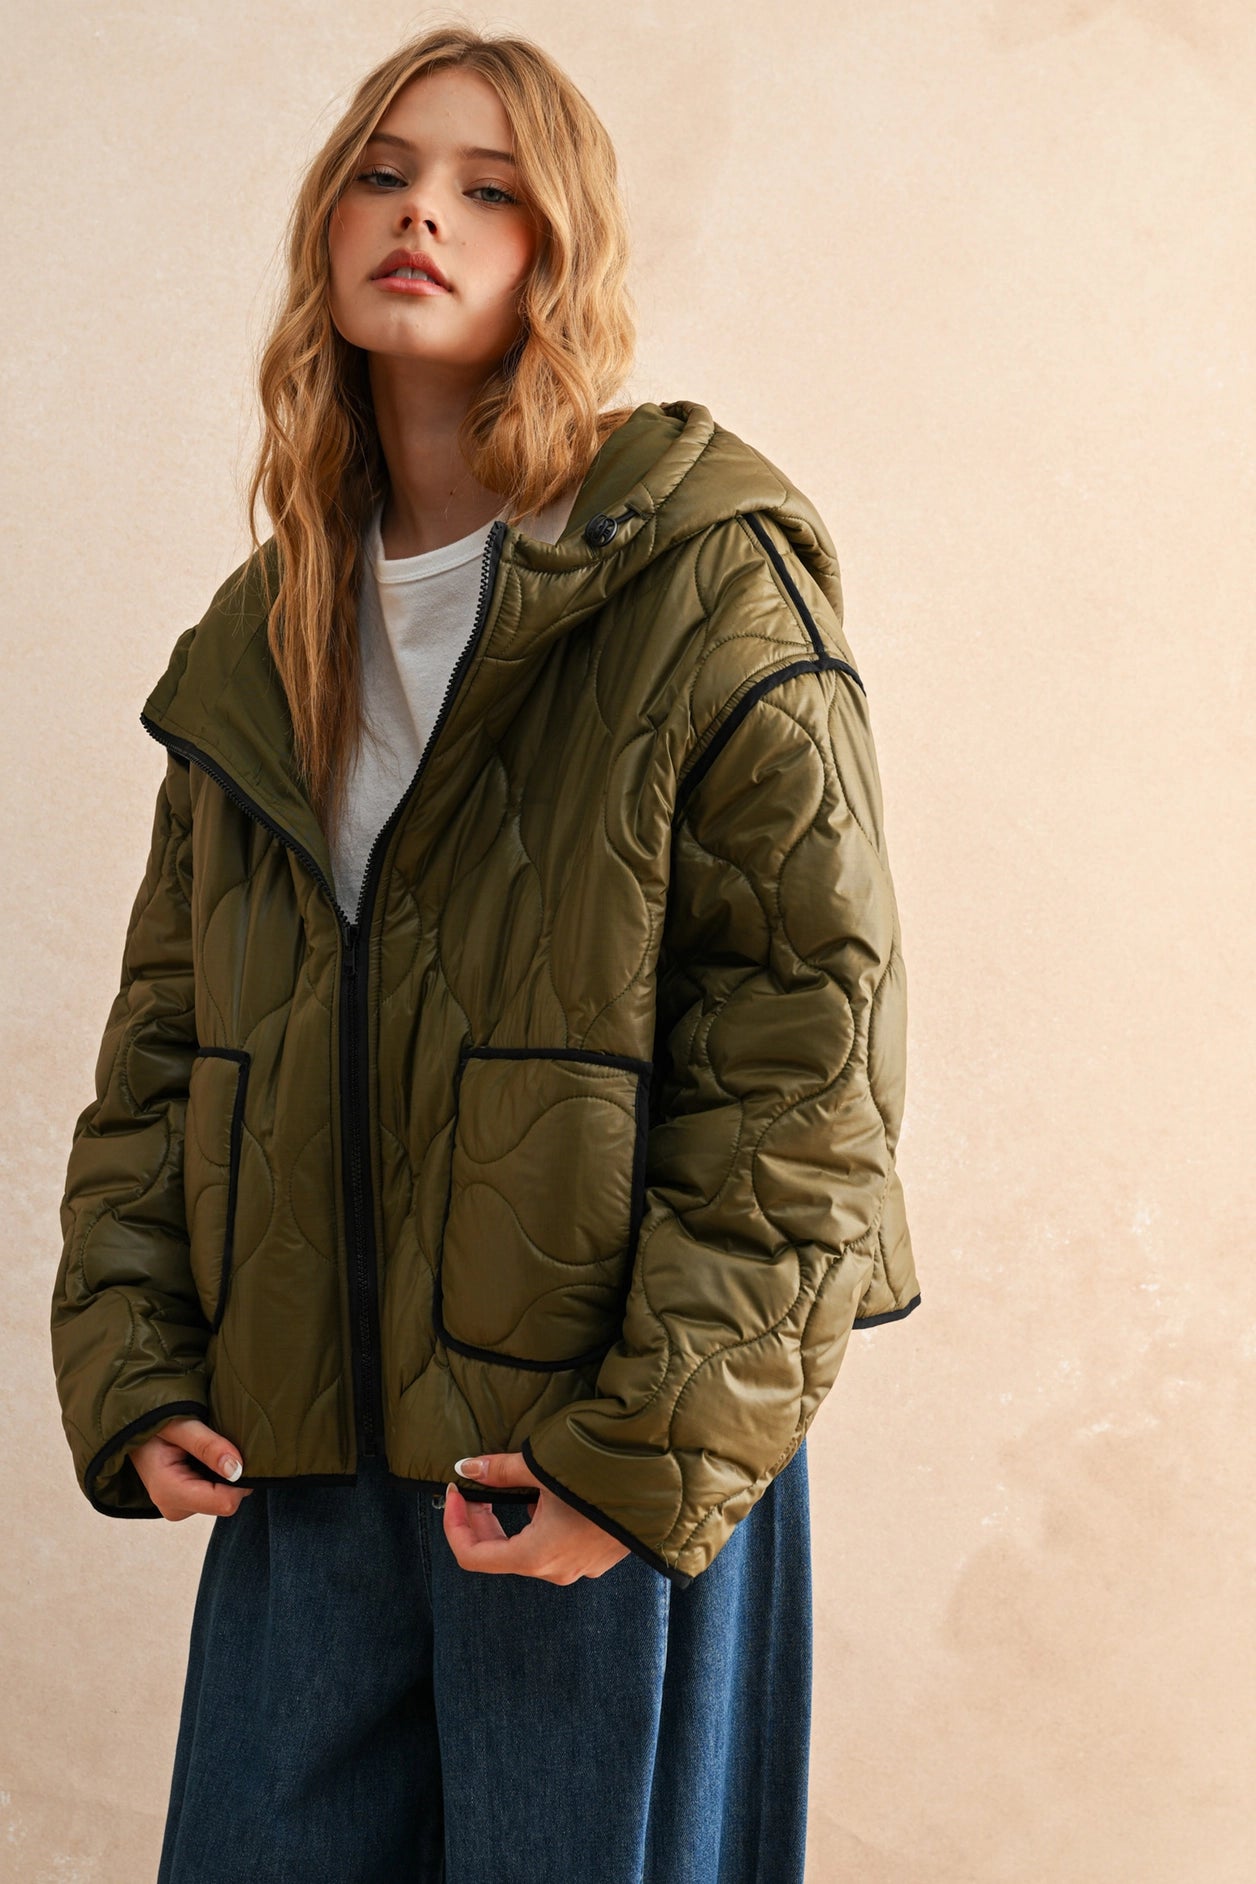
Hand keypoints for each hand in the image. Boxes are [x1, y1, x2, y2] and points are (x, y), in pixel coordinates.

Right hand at [129, 1416, 253, 1520]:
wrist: (133, 1428)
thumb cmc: (154, 1422)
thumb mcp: (180, 1424)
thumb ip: (207, 1445)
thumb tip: (236, 1470)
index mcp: (170, 1492)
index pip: (225, 1502)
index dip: (239, 1478)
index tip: (236, 1450)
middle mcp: (174, 1508)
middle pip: (226, 1500)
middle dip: (230, 1474)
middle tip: (216, 1445)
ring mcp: (179, 1508)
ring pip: (223, 1497)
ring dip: (223, 1473)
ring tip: (206, 1449)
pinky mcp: (184, 1503)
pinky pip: (214, 1494)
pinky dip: (216, 1475)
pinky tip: (204, 1458)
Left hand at [443, 1451, 629, 1582]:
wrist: (662, 1487)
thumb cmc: (599, 1476)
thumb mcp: (542, 1467)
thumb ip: (500, 1471)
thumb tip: (467, 1468)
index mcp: (534, 1555)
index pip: (472, 1556)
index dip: (454, 1524)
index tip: (454, 1492)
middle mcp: (554, 1571)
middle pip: (498, 1553)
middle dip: (481, 1519)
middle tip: (477, 1485)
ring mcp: (577, 1568)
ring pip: (526, 1549)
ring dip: (513, 1519)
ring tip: (522, 1485)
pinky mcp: (594, 1558)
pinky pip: (554, 1546)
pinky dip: (540, 1523)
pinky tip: (553, 1495)